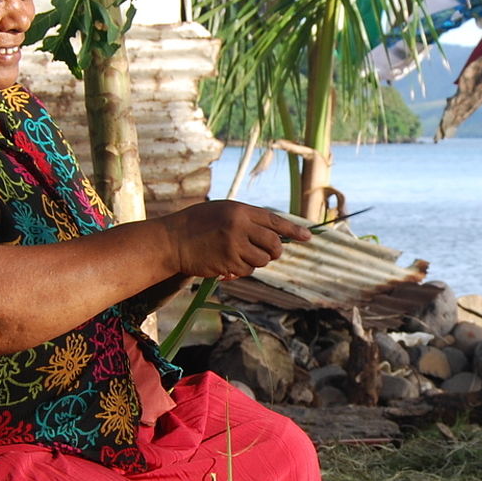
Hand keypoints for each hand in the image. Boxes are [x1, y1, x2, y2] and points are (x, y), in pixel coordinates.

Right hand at [159, 201, 311, 280]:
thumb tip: (273, 233)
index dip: (293, 230)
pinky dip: (242, 270)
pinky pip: (247, 270)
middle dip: (275, 251)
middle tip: (267, 252)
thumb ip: (246, 220)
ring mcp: (235, 245)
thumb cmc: (197, 224)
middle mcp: (240, 226)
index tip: (308, 237)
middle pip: (274, 243)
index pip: (274, 221)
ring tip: (240, 256)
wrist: (173, 240)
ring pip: (262, 260)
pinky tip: (228, 263)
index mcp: (240, 210)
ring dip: (256, 261)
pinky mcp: (228, 262)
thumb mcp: (223, 212)